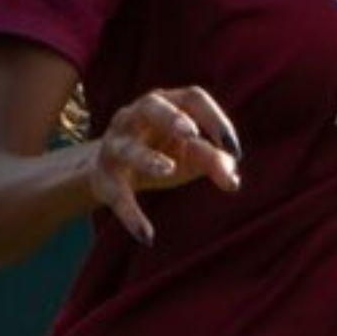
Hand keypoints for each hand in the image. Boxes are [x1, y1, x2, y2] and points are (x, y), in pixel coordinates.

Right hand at [82, 86, 242, 241]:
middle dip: (171, 118)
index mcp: (164, 103)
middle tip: (191, 134)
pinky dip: (131, 215)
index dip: (215, 119)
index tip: (234, 149)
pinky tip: (147, 236)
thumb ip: (214, 161)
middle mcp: (135, 117)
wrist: (109, 171)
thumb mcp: (190, 154)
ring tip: (169, 170)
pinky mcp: (103, 177)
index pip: (193, 99)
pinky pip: (117, 195)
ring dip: (148, 158)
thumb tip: (233, 180)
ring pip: (129, 149)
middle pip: (152, 107)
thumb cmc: (162, 153)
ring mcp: (115, 145)